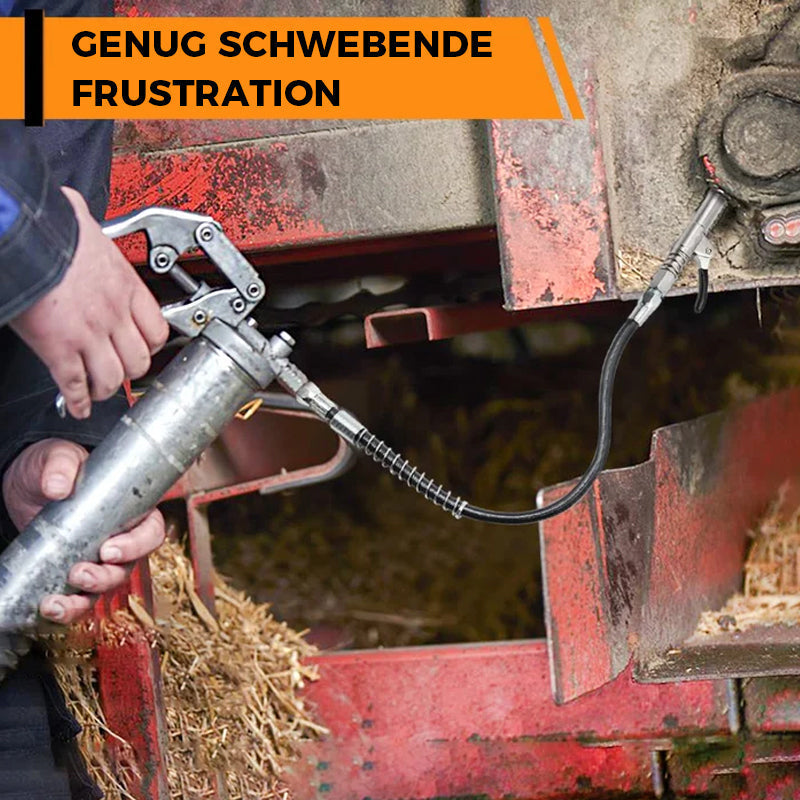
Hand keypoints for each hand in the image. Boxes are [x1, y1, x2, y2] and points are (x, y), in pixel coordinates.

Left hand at [2, 438, 164, 624]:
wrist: (28, 482)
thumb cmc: (56, 465)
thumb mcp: (59, 456)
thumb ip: (61, 464)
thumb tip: (58, 486)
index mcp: (132, 510)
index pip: (149, 533)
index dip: (136, 545)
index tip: (109, 549)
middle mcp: (120, 538)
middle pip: (126, 568)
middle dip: (105, 577)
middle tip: (80, 573)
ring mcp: (96, 559)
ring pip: (102, 589)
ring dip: (83, 601)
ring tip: (56, 602)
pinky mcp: (71, 573)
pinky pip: (77, 598)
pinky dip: (66, 609)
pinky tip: (46, 607)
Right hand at [9, 187, 167, 419]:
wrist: (26, 234)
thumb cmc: (53, 227)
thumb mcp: (86, 227)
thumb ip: (91, 232)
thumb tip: (76, 209)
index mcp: (125, 286)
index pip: (157, 329)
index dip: (151, 345)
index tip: (144, 348)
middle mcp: (113, 314)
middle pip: (139, 360)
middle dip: (130, 371)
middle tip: (120, 372)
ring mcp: (88, 334)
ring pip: (111, 379)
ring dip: (105, 389)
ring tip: (98, 391)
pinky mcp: (58, 348)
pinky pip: (74, 384)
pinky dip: (76, 401)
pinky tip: (76, 406)